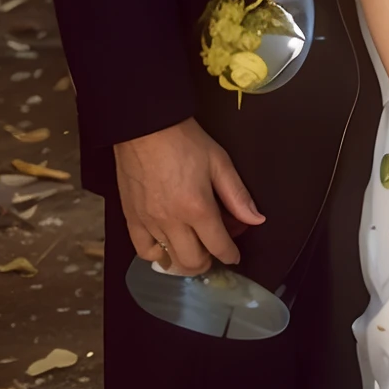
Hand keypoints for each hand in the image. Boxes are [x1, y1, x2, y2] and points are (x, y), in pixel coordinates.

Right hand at [114, 117, 263, 275]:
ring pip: (169, 259)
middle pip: (193, 261)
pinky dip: (156, 254)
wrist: (146, 126)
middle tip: (213, 251)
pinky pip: (143, 250)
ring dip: (184, 260)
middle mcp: (172, 221)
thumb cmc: (184, 140)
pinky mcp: (131, 218)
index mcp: (197, 207)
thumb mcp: (219, 161)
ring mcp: (149, 222)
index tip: (234, 256)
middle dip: (208, 262)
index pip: (219, 246)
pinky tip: (165, 247)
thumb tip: (256, 219)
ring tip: (192, 249)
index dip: (230, 255)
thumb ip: (238, 195)